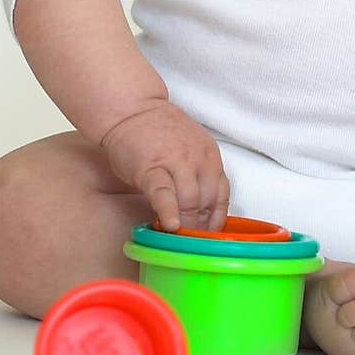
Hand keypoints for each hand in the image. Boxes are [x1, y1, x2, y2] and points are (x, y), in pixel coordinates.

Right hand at [101, 100, 229, 232]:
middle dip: (200, 228)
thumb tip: (200, 214)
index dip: (216, 220)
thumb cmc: (159, 133)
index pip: (221, 195)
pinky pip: (164, 194)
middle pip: (207, 202)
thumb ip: (198, 176)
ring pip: (190, 201)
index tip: (209, 237)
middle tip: (191, 245)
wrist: (133, 109)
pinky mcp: (150, 168)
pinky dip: (169, 212)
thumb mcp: (190, 150)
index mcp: (210, 155)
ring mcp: (175, 162)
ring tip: (179, 241)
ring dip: (186, 225)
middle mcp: (198, 158)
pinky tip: (169, 226)